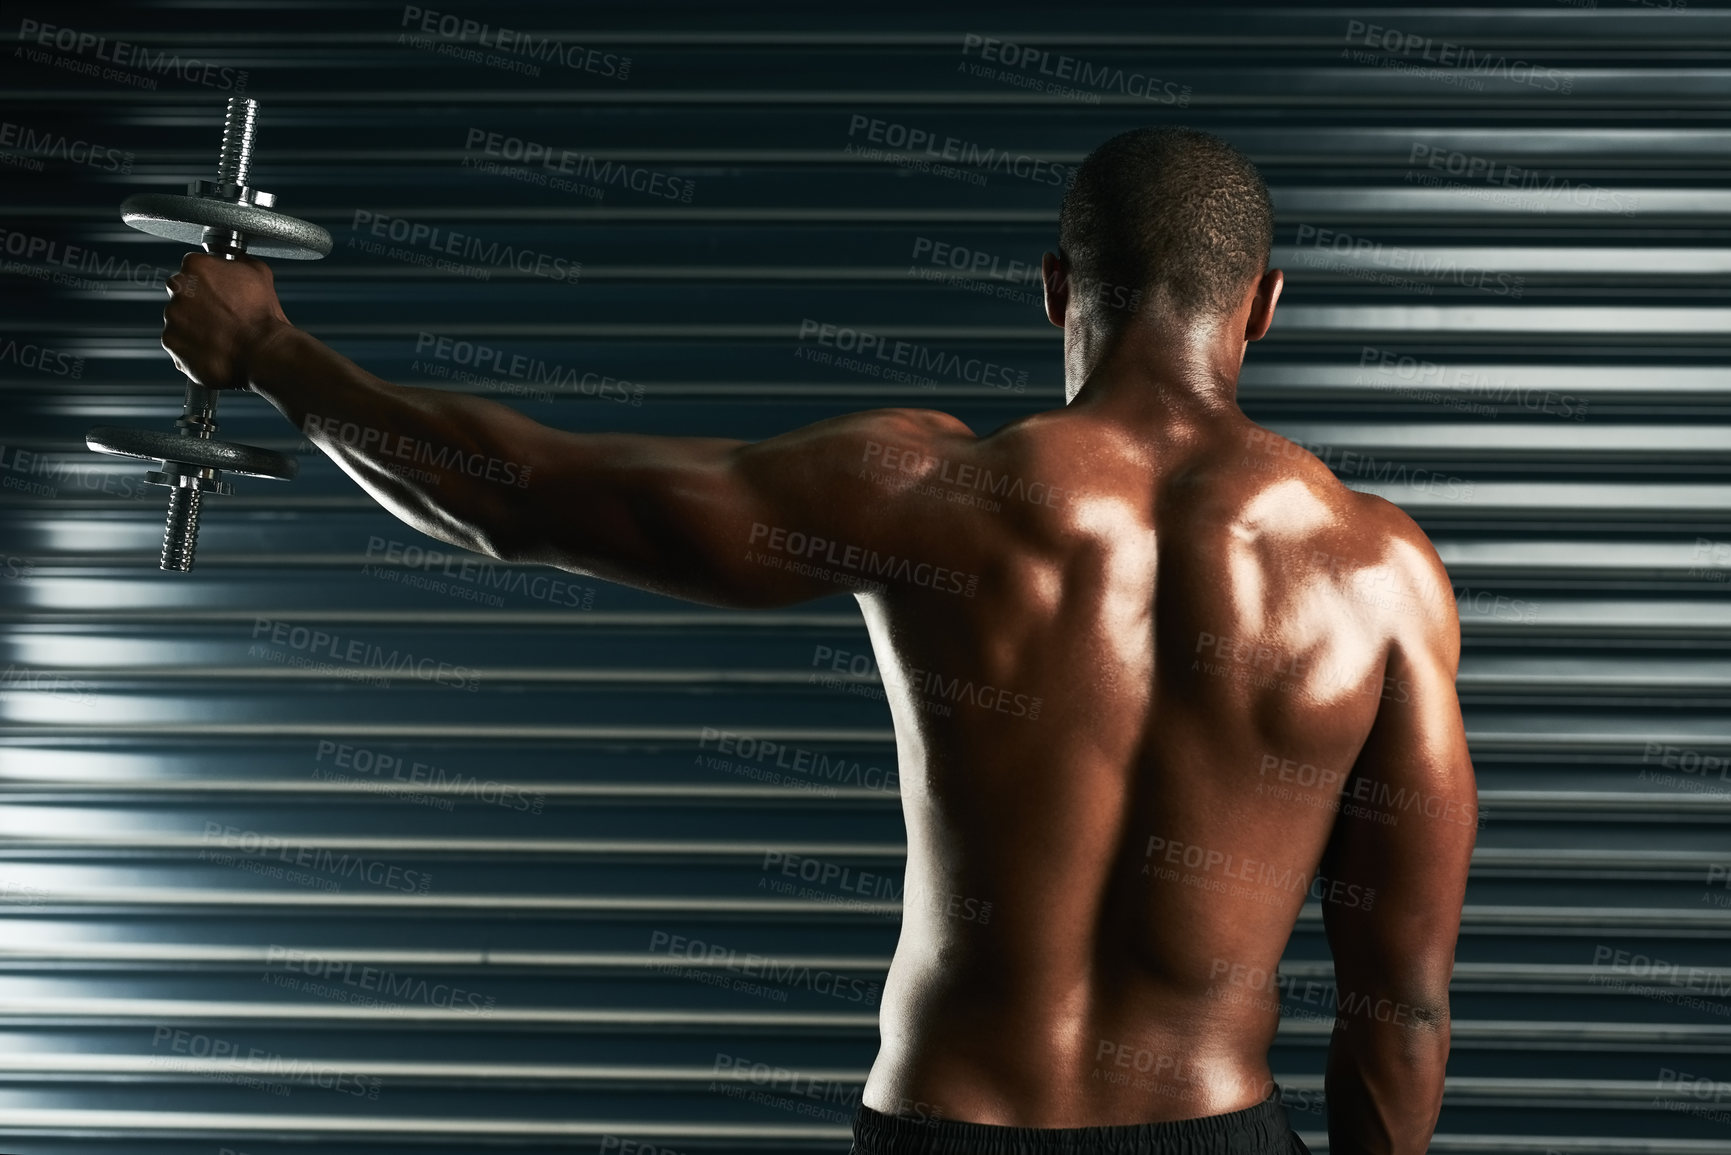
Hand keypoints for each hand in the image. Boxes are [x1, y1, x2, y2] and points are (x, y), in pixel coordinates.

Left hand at [162, 251, 291, 389]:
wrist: (263, 352)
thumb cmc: (262, 315)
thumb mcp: (260, 274)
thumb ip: (240, 261)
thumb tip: (238, 260)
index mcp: (196, 266)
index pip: (194, 266)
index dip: (210, 280)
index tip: (220, 291)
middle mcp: (178, 289)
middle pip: (182, 292)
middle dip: (198, 302)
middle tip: (222, 315)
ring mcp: (172, 317)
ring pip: (180, 319)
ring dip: (195, 325)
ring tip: (221, 336)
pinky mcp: (171, 342)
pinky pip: (179, 343)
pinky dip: (193, 347)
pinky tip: (215, 349)